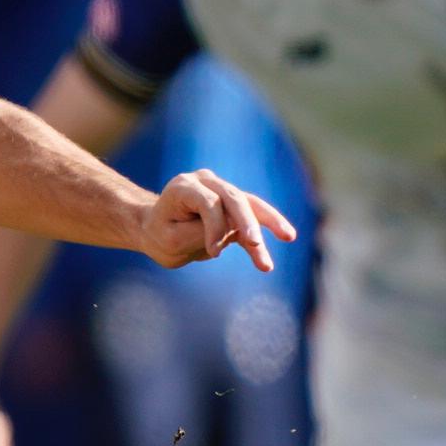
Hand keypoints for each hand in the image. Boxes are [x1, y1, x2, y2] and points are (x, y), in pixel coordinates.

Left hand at [142, 171, 294, 272]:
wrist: (156, 232)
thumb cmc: (160, 235)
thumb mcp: (172, 239)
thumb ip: (202, 231)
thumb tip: (234, 230)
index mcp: (184, 186)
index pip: (209, 202)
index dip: (214, 227)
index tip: (213, 252)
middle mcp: (205, 182)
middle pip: (234, 198)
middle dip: (248, 221)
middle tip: (255, 243)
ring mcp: (221, 192)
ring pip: (250, 206)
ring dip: (270, 222)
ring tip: (289, 236)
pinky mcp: (232, 209)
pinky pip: (250, 224)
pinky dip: (259, 243)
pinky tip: (266, 264)